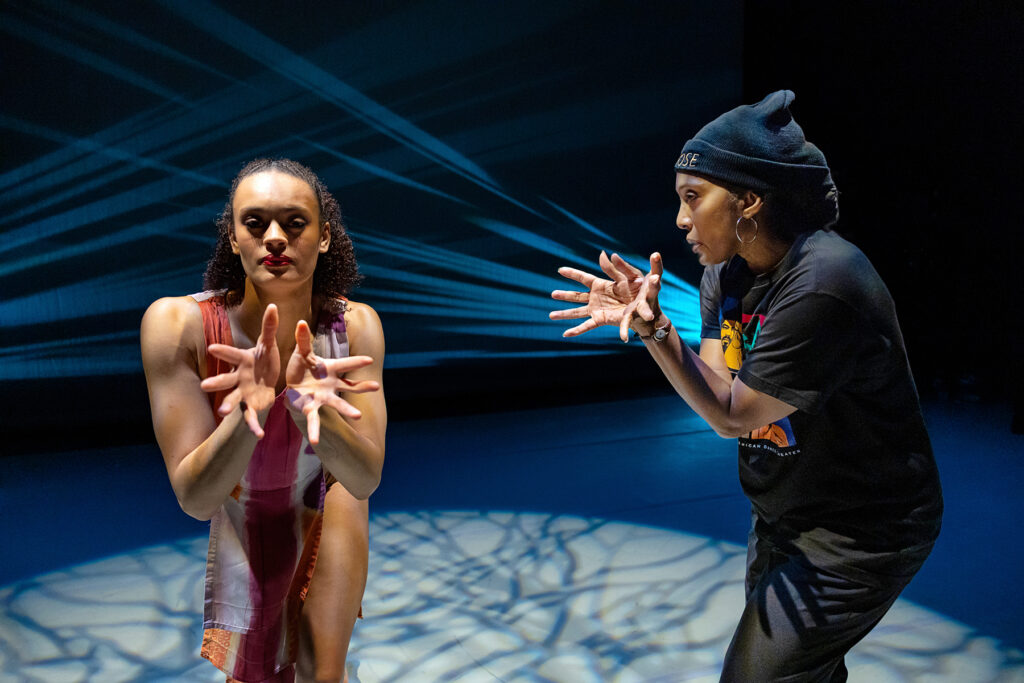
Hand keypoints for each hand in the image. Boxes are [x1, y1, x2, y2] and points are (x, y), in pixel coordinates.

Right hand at [200, 304, 279, 437]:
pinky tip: (258, 434)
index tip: (211, 349)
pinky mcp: (252, 405)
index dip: (223, 352)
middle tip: (204, 386)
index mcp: (242, 360)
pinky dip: (253, 426)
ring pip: (233, 400)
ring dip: (227, 406)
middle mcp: (238, 377)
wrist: (268, 379)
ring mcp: (243, 393)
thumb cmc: (264, 359)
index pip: (232, 354)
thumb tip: (272, 306)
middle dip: (215, 383)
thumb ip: (269, 327)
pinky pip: (251, 417)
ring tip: (221, 413)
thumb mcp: (269, 344)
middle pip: (225, 380)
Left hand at [284, 319, 379, 444]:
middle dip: (362, 387)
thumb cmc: (301, 367)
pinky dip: (314, 431)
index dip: (357, 362)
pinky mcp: (311, 408)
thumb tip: (300, 322)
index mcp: (329, 369)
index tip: (371, 359)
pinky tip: (315, 442)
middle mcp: (330, 385)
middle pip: (349, 386)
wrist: (292, 385)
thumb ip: (302, 340)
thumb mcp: (301, 353)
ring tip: (358, 416)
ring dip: (347, 410)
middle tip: (377, 387)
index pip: (346, 364)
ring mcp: (323, 398)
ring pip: (338, 405)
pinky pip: (314, 420)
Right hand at [550, 251, 663, 341]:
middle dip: (564, 295)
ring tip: (551, 316)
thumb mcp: (627, 275)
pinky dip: (576, 330)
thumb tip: (602, 254)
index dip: (571, 273)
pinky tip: (566, 334)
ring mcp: (597, 309)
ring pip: (577, 312)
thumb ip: (613, 267)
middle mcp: (596, 297)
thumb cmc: (639, 289)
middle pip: (576, 296)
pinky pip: (587, 326)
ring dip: (564, 314)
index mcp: (601, 285)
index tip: (560, 270)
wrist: (647, 306)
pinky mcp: (601, 319)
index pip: (582, 278)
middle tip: (552, 294)